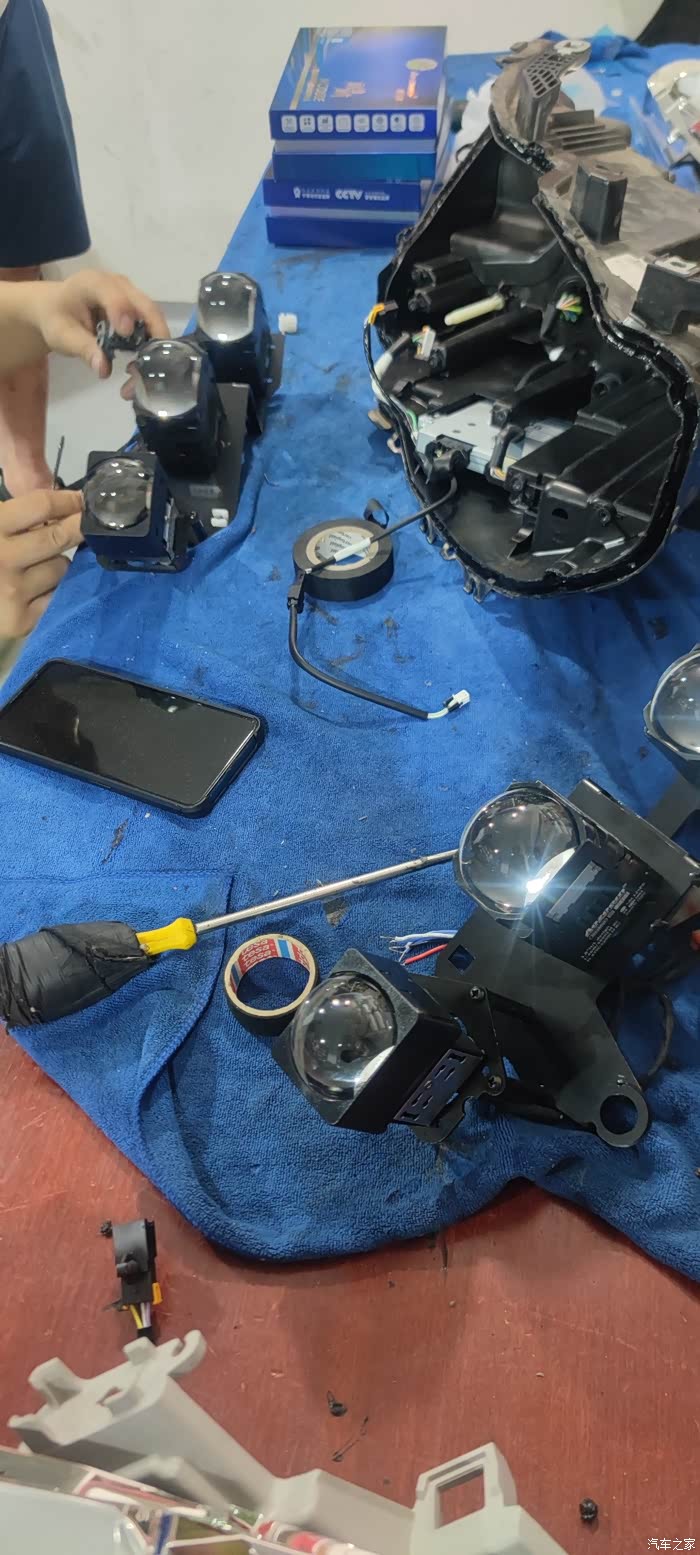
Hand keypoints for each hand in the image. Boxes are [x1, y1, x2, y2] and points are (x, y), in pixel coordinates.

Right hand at [0, 489, 83, 636]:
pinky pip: (57, 595)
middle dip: (77, 528)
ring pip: (61, 567)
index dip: (68, 500)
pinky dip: (53, 591)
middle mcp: (3, 558)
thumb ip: (18, 508)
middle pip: (58, 537)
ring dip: (58, 563)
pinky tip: (36, 591)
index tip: (81, 501)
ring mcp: (13, 591)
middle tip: (84, 524)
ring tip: (40, 566)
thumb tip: (51, 486)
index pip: (42, 505)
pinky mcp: (21, 620)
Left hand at [32, 270, 168, 378]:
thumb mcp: (62, 335)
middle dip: (153, 330)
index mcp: (92, 283)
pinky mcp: (135, 308)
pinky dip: (151, 342)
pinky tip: (145, 360)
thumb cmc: (56, 318)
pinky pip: (150, 323)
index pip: (112, 294)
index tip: (126, 334)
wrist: (55, 308)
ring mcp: (130, 295)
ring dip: (155, 340)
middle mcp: (117, 284)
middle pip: (144, 304)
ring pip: (152, 315)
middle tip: (158, 360)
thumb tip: (104, 369)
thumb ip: (83, 349)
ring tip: (151, 365)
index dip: (121, 311)